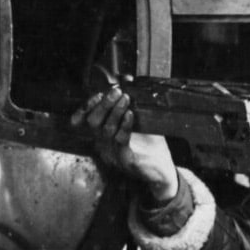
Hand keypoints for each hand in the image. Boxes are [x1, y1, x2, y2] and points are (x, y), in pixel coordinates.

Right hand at [71, 74, 178, 202]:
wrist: (163, 170)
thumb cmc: (150, 145)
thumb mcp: (138, 120)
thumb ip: (129, 101)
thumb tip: (126, 78)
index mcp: (102, 136)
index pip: (86, 119)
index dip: (89, 106)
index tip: (99, 94)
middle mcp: (104, 145)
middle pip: (93, 122)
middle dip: (104, 104)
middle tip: (116, 92)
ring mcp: (113, 155)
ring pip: (107, 130)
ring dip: (115, 112)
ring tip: (125, 99)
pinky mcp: (125, 161)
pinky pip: (121, 142)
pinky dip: (124, 126)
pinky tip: (130, 115)